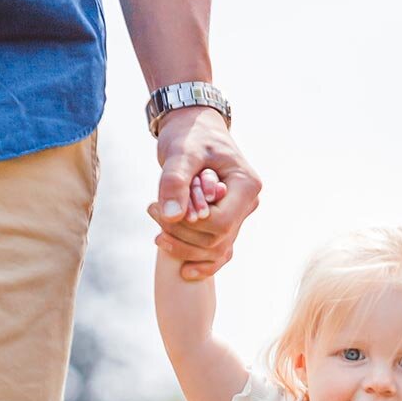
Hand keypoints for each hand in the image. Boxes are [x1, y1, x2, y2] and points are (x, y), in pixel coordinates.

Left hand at [150, 105, 259, 281]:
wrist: (193, 130)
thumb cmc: (189, 136)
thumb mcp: (180, 153)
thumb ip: (175, 181)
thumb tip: (172, 217)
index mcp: (246, 186)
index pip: (220, 224)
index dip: (188, 225)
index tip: (157, 208)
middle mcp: (248, 204)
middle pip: (216, 240)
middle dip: (181, 234)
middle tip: (152, 210)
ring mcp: (239, 216)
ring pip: (215, 251)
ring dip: (184, 247)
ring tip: (157, 230)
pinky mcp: (226, 223)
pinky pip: (218, 253)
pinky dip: (201, 263)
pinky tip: (182, 270)